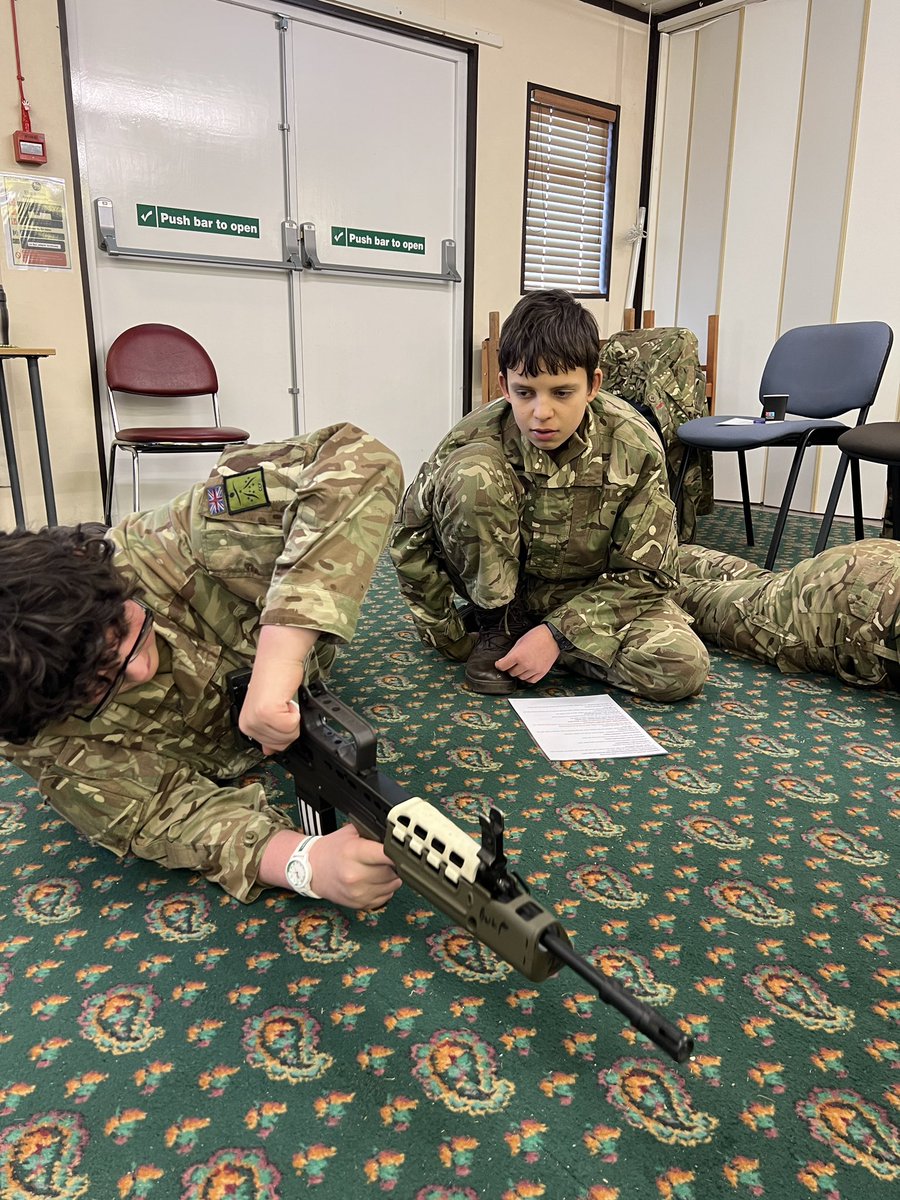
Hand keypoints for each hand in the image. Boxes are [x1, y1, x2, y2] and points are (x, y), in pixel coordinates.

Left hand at [240, 624, 320, 753]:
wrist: (278, 659)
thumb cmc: (276, 679)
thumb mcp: (269, 712)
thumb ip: (268, 733)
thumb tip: (270, 751)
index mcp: (246, 726)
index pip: (273, 748)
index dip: (284, 731)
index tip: (280, 712)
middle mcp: (248, 725)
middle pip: (283, 744)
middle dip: (290, 725)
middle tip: (283, 705)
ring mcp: (256, 720)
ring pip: (288, 736)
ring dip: (293, 718)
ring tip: (283, 700)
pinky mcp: (266, 713)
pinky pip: (292, 726)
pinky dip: (295, 712)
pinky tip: (285, 698)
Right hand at [309, 824, 402, 909]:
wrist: (312, 871)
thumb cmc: (332, 850)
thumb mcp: (351, 832)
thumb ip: (373, 833)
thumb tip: (396, 834)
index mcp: (353, 853)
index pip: (386, 853)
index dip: (396, 850)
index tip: (400, 848)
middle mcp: (355, 875)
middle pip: (393, 870)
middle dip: (393, 862)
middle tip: (384, 856)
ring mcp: (358, 893)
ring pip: (393, 884)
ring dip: (391, 876)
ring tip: (378, 867)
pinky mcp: (361, 905)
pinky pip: (387, 896)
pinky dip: (385, 888)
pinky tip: (374, 879)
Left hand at [495, 623, 559, 684]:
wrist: (552, 637)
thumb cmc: (537, 636)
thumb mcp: (520, 641)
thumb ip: (512, 653)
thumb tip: (505, 660)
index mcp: (518, 655)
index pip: (502, 666)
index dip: (499, 665)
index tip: (499, 664)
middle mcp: (526, 664)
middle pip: (511, 673)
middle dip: (510, 668)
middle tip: (512, 663)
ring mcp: (534, 669)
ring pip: (521, 677)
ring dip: (519, 673)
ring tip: (522, 666)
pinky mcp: (542, 672)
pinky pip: (531, 680)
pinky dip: (528, 677)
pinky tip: (528, 671)